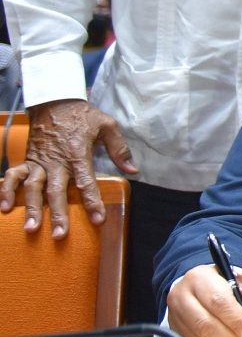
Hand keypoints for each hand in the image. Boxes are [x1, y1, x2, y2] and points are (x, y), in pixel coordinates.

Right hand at [0, 98, 136, 236]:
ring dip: (31, 208)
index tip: (98, 219)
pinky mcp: (26, 161)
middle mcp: (56, 161)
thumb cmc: (83, 116)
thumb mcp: (107, 126)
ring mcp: (39, 162)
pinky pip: (12, 177)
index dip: (93, 201)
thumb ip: (120, 150)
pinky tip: (4, 208)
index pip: (87, 182)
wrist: (54, 101)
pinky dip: (6, 191)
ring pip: (33, 188)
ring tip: (31, 228)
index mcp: (78, 154)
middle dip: (58, 214)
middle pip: (57, 191)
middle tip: (60, 235)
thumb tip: (133, 170)